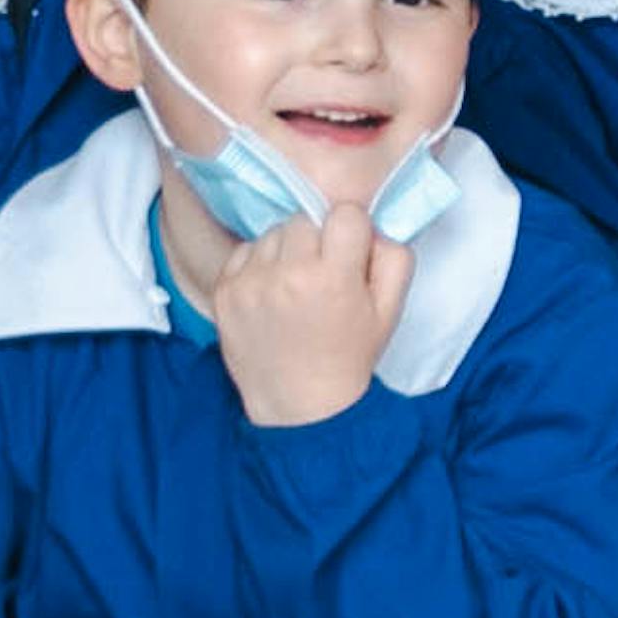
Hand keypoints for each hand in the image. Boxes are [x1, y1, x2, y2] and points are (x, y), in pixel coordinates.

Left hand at [186, 199, 410, 433]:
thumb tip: (372, 227)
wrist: (299, 404)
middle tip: (321, 272)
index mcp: (334, 277)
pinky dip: (259, 264)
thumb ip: (394, 258)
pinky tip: (271, 292)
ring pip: (273, 233)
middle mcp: (288, 274)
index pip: (345, 213)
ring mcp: (250, 282)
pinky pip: (244, 251)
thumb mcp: (391, 310)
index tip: (350, 255)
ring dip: (287, 250)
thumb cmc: (349, 355)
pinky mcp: (224, 291)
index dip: (352, 232)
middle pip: (305, 218)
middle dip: (318, 239)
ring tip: (294, 284)